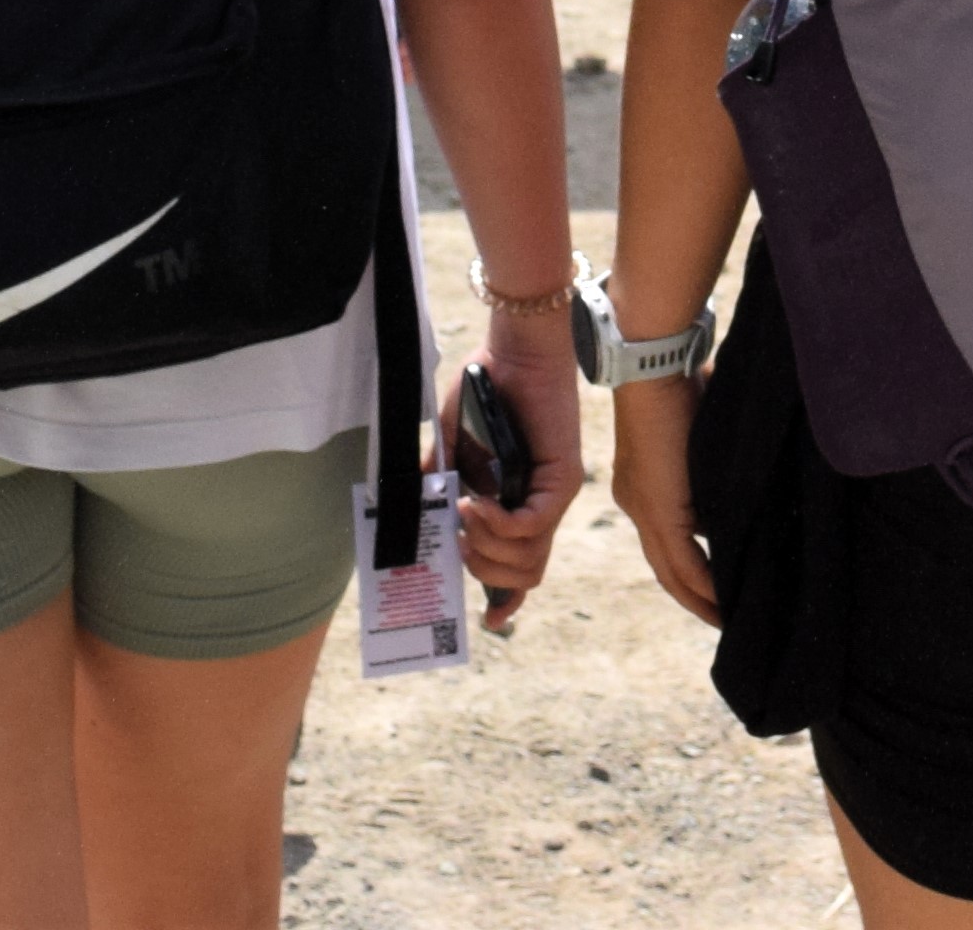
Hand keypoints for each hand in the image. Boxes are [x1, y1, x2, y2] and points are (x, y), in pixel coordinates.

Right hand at [443, 305, 582, 626]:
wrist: (511, 349)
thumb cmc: (484, 391)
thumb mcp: (451, 450)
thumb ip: (437, 486)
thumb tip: (410, 516)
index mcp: (517, 505)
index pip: (522, 567)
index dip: (506, 600)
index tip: (490, 623)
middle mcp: (541, 508)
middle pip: (523, 574)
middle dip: (480, 570)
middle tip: (455, 539)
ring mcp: (554, 496)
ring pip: (528, 559)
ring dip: (485, 547)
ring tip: (463, 515)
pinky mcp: (562, 479)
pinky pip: (531, 527)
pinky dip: (498, 526)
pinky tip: (475, 506)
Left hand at [608, 369, 719, 625]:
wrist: (655, 366)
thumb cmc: (680, 381)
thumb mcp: (700, 435)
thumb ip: (711, 465)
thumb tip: (739, 478)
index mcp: (641, 488)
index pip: (666, 541)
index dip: (689, 568)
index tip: (716, 586)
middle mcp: (636, 505)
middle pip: (665, 566)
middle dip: (693, 597)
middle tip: (723, 619)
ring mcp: (644, 509)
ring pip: (671, 571)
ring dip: (699, 599)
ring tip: (726, 619)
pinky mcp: (660, 509)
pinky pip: (683, 561)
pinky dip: (704, 584)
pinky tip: (723, 600)